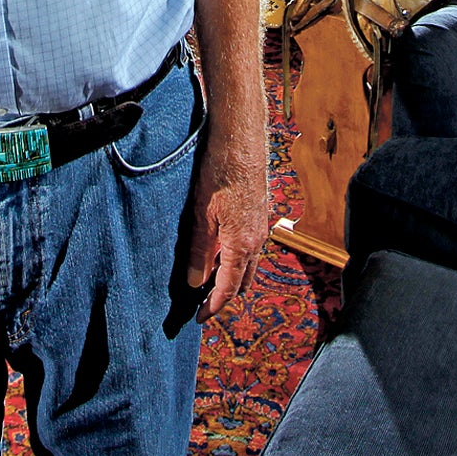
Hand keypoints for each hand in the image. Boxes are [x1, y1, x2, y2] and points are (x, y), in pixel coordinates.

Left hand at [183, 128, 269, 321]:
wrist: (241, 137)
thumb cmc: (219, 171)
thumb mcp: (200, 214)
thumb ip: (199, 251)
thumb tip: (195, 283)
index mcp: (242, 243)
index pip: (229, 287)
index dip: (214, 306)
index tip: (199, 319)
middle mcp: (257, 238)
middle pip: (243, 280)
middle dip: (225, 295)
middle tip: (203, 305)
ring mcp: (261, 225)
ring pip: (248, 262)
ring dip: (231, 275)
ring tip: (208, 281)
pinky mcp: (259, 212)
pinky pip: (250, 246)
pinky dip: (236, 257)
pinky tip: (219, 250)